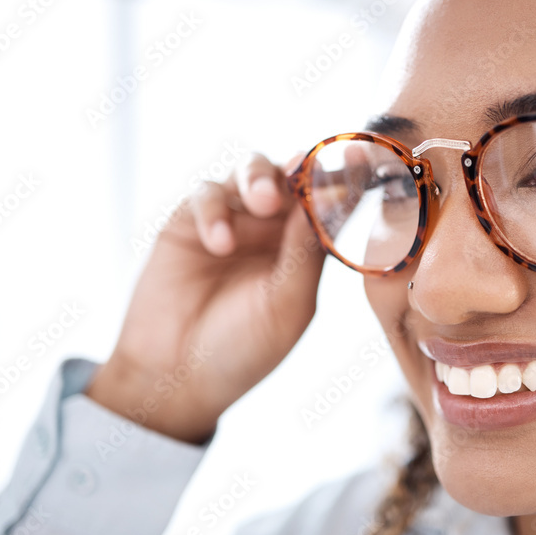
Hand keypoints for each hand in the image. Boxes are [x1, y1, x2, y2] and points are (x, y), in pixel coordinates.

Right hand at [85, 152, 324, 443]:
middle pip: (292, 173)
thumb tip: (325, 198)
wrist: (177, 377)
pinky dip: (215, 211)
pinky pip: (207, 195)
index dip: (346, 177)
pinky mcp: (189, 221)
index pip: (331, 202)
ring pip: (250, 170)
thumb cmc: (243, 350)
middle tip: (302, 175)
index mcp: (306, 247)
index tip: (358, 157)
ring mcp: (231, 220)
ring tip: (264, 202)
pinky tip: (220, 244)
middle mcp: (272, 227)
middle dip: (302, 167)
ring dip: (260, 177)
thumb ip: (305, 254)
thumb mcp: (287, 306)